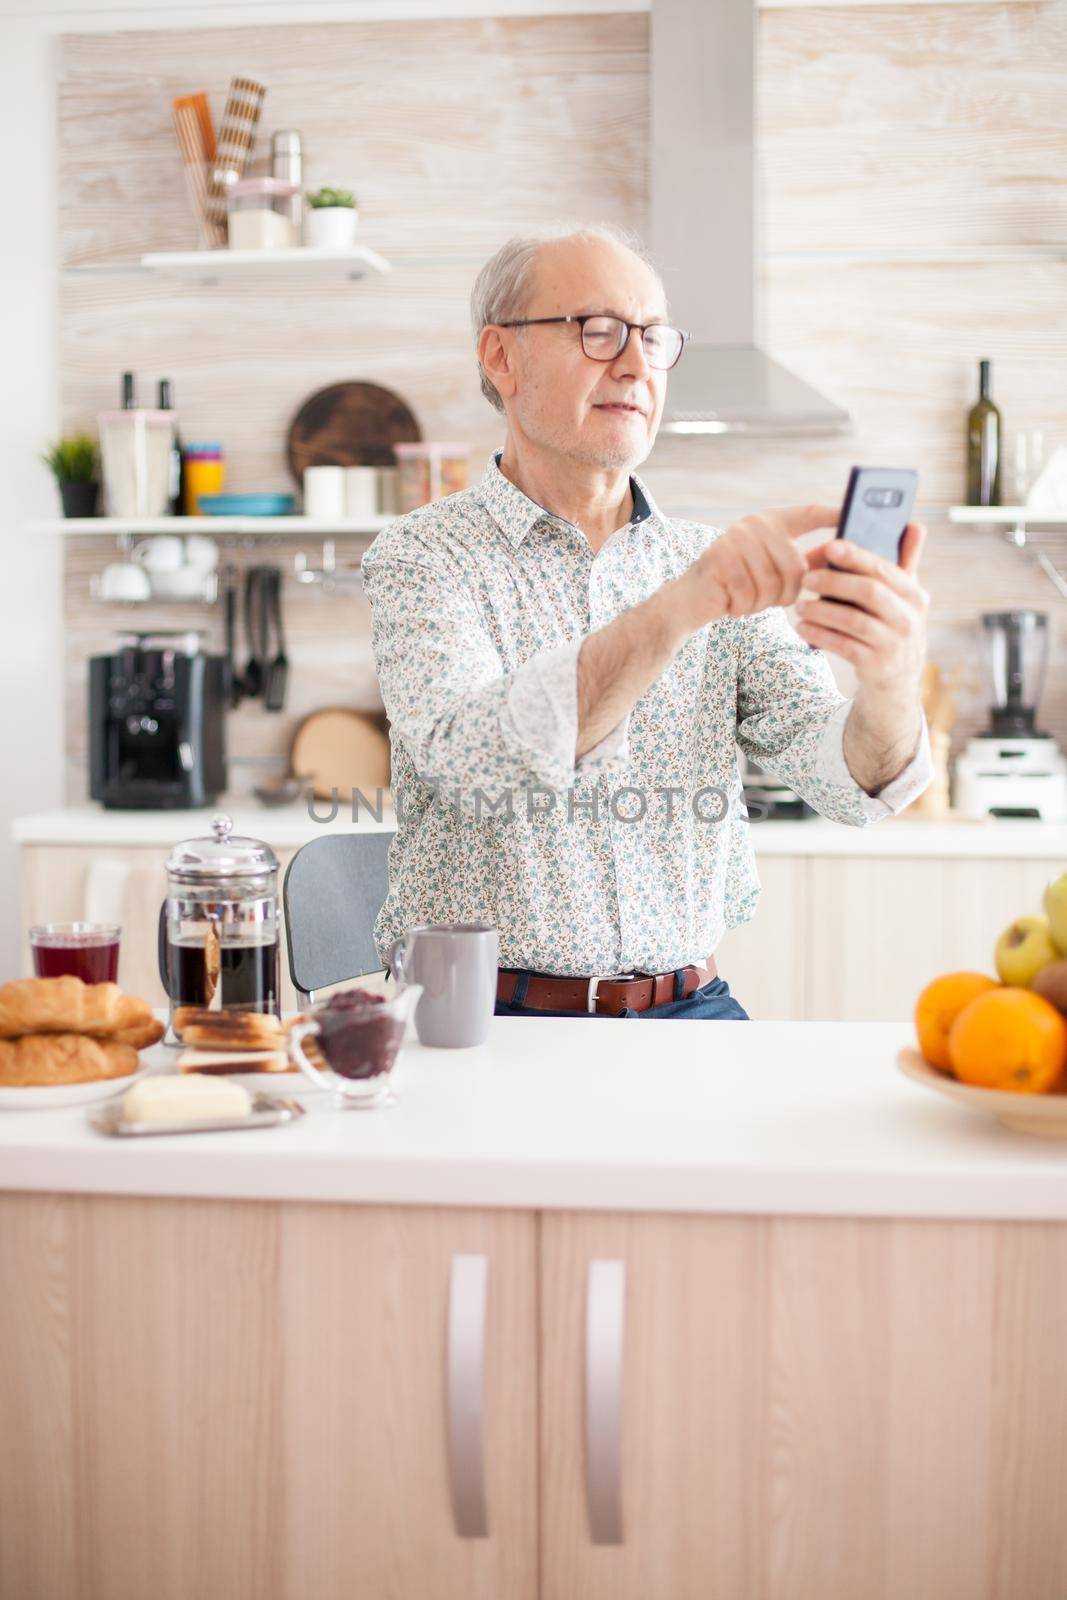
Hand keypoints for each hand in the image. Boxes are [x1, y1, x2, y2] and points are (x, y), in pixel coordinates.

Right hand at [675, 504, 840, 628]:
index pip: (808, 513)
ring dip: (764, 604)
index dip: (832, 515)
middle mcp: (754, 524)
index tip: (854, 515)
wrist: (691, 598)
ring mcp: (735, 539)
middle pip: (796, 567)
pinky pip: (750, 593)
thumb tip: (838, 561)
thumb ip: (800, 562)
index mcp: (771, 521)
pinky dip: (745, 608)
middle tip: (770, 602)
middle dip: (788, 594)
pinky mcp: (720, 559)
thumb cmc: (738, 586)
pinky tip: (735, 605)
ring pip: (773, 584)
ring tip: (750, 601)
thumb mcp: (771, 570)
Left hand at [793, 524, 928, 693]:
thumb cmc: (893, 625)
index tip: (830, 545)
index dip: (856, 556)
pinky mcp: (877, 665)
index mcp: (914, 594)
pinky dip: (821, 635)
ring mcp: (894, 644)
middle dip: (834, 581)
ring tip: (800, 605)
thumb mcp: (904, 596)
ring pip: (854, 621)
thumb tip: (915, 524)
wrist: (898, 678)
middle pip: (869, 592)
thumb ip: (906, 561)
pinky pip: (844, 647)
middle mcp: (908, 618)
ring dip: (822, 610)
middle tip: (806, 577)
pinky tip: (803, 627)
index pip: (884, 569)